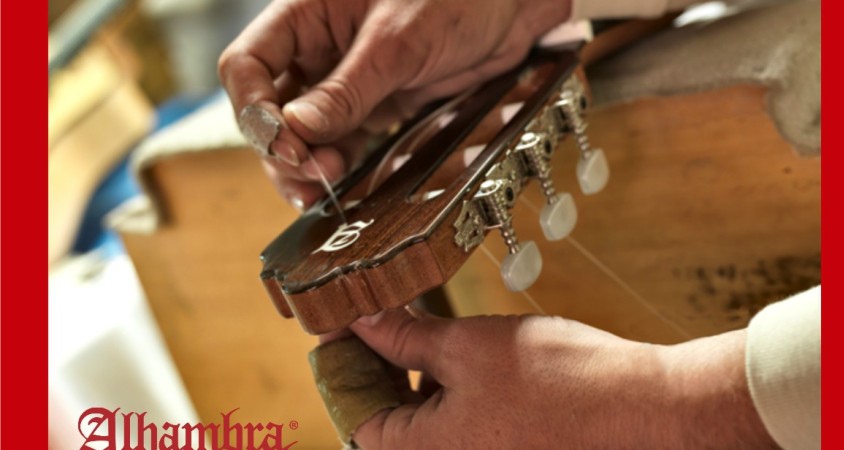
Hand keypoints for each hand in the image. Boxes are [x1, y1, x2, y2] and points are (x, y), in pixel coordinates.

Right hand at [218, 0, 570, 207]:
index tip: (285, 143)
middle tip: (312, 173)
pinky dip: (337, 166)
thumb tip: (296, 132)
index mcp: (306, 14)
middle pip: (269, 107)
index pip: (247, 65)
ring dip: (305, 165)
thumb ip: (347, 89)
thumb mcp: (399, 41)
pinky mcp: (376, 106)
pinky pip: (342, 141)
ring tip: (324, 188)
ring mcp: (346, 81)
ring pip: (302, 132)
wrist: (514, 6)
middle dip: (280, 146)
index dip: (255, 109)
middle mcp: (318, 50)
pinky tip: (338, 187)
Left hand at [345, 309, 776, 448]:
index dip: (347, 365)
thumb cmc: (562, 383)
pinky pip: (464, 431)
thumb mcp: (468, 345)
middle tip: (388, 320)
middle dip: (385, 368)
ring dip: (422, 380)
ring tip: (431, 332)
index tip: (347, 327)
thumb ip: (406, 336)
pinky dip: (455, 396)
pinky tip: (468, 360)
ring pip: (429, 425)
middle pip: (392, 422)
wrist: (649, 411)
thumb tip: (363, 320)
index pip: (357, 415)